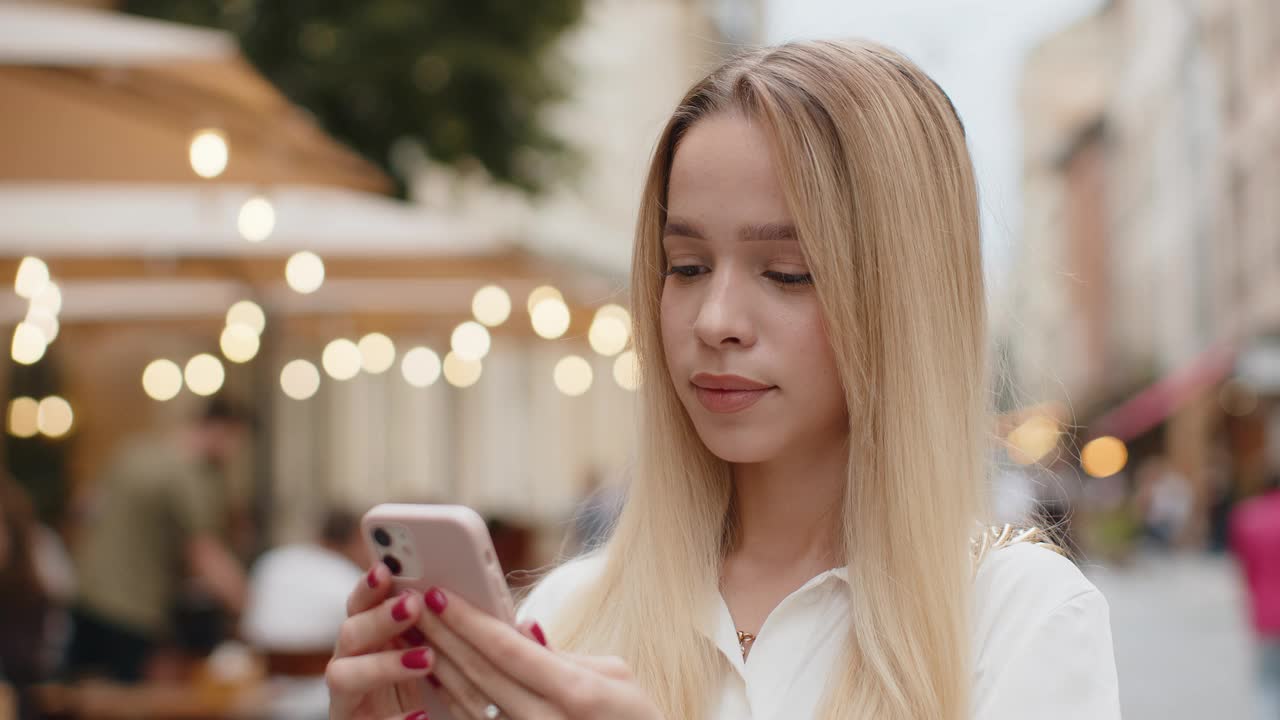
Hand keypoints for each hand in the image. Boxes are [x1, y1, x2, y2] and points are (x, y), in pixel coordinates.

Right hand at [327, 563, 434, 719]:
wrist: (421, 719)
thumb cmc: (429, 686)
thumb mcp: (430, 648)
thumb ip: (431, 623)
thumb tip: (451, 593)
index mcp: (367, 638)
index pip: (359, 604)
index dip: (368, 586)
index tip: (385, 569)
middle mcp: (350, 664)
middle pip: (349, 633)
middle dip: (379, 618)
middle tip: (413, 605)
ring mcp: (348, 699)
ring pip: (343, 676)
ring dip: (382, 665)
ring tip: (426, 659)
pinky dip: (396, 719)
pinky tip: (422, 715)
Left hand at [417, 586, 663, 719]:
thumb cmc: (634, 719)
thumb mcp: (617, 677)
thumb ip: (565, 654)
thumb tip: (523, 627)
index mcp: (576, 693)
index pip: (509, 650)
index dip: (470, 621)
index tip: (440, 594)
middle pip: (480, 673)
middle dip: (443, 635)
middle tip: (414, 604)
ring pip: (468, 702)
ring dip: (438, 665)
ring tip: (416, 632)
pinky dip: (449, 700)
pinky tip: (435, 674)